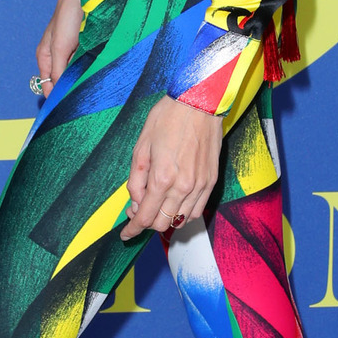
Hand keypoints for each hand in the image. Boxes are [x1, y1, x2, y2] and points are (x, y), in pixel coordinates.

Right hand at [36, 0, 82, 98]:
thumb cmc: (67, 18)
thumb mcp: (60, 47)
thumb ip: (57, 70)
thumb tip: (57, 93)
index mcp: (44, 57)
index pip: (47, 85)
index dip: (56, 96)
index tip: (68, 106)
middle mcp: (56, 57)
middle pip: (61, 81)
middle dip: (70, 87)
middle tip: (83, 96)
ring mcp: (70, 53)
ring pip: (74, 74)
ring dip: (81, 77)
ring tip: (91, 82)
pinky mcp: (83, 49)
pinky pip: (85, 65)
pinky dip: (89, 68)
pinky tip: (96, 70)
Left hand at [121, 96, 221, 239]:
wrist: (199, 103)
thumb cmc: (167, 118)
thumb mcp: (141, 147)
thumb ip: (136, 180)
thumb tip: (135, 202)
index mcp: (162, 178)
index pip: (145, 218)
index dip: (133, 229)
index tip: (126, 234)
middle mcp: (183, 187)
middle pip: (162, 223)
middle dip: (146, 222)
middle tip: (138, 208)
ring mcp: (200, 186)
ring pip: (181, 220)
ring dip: (165, 218)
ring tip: (157, 203)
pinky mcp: (211, 181)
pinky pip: (198, 210)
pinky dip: (184, 212)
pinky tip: (175, 201)